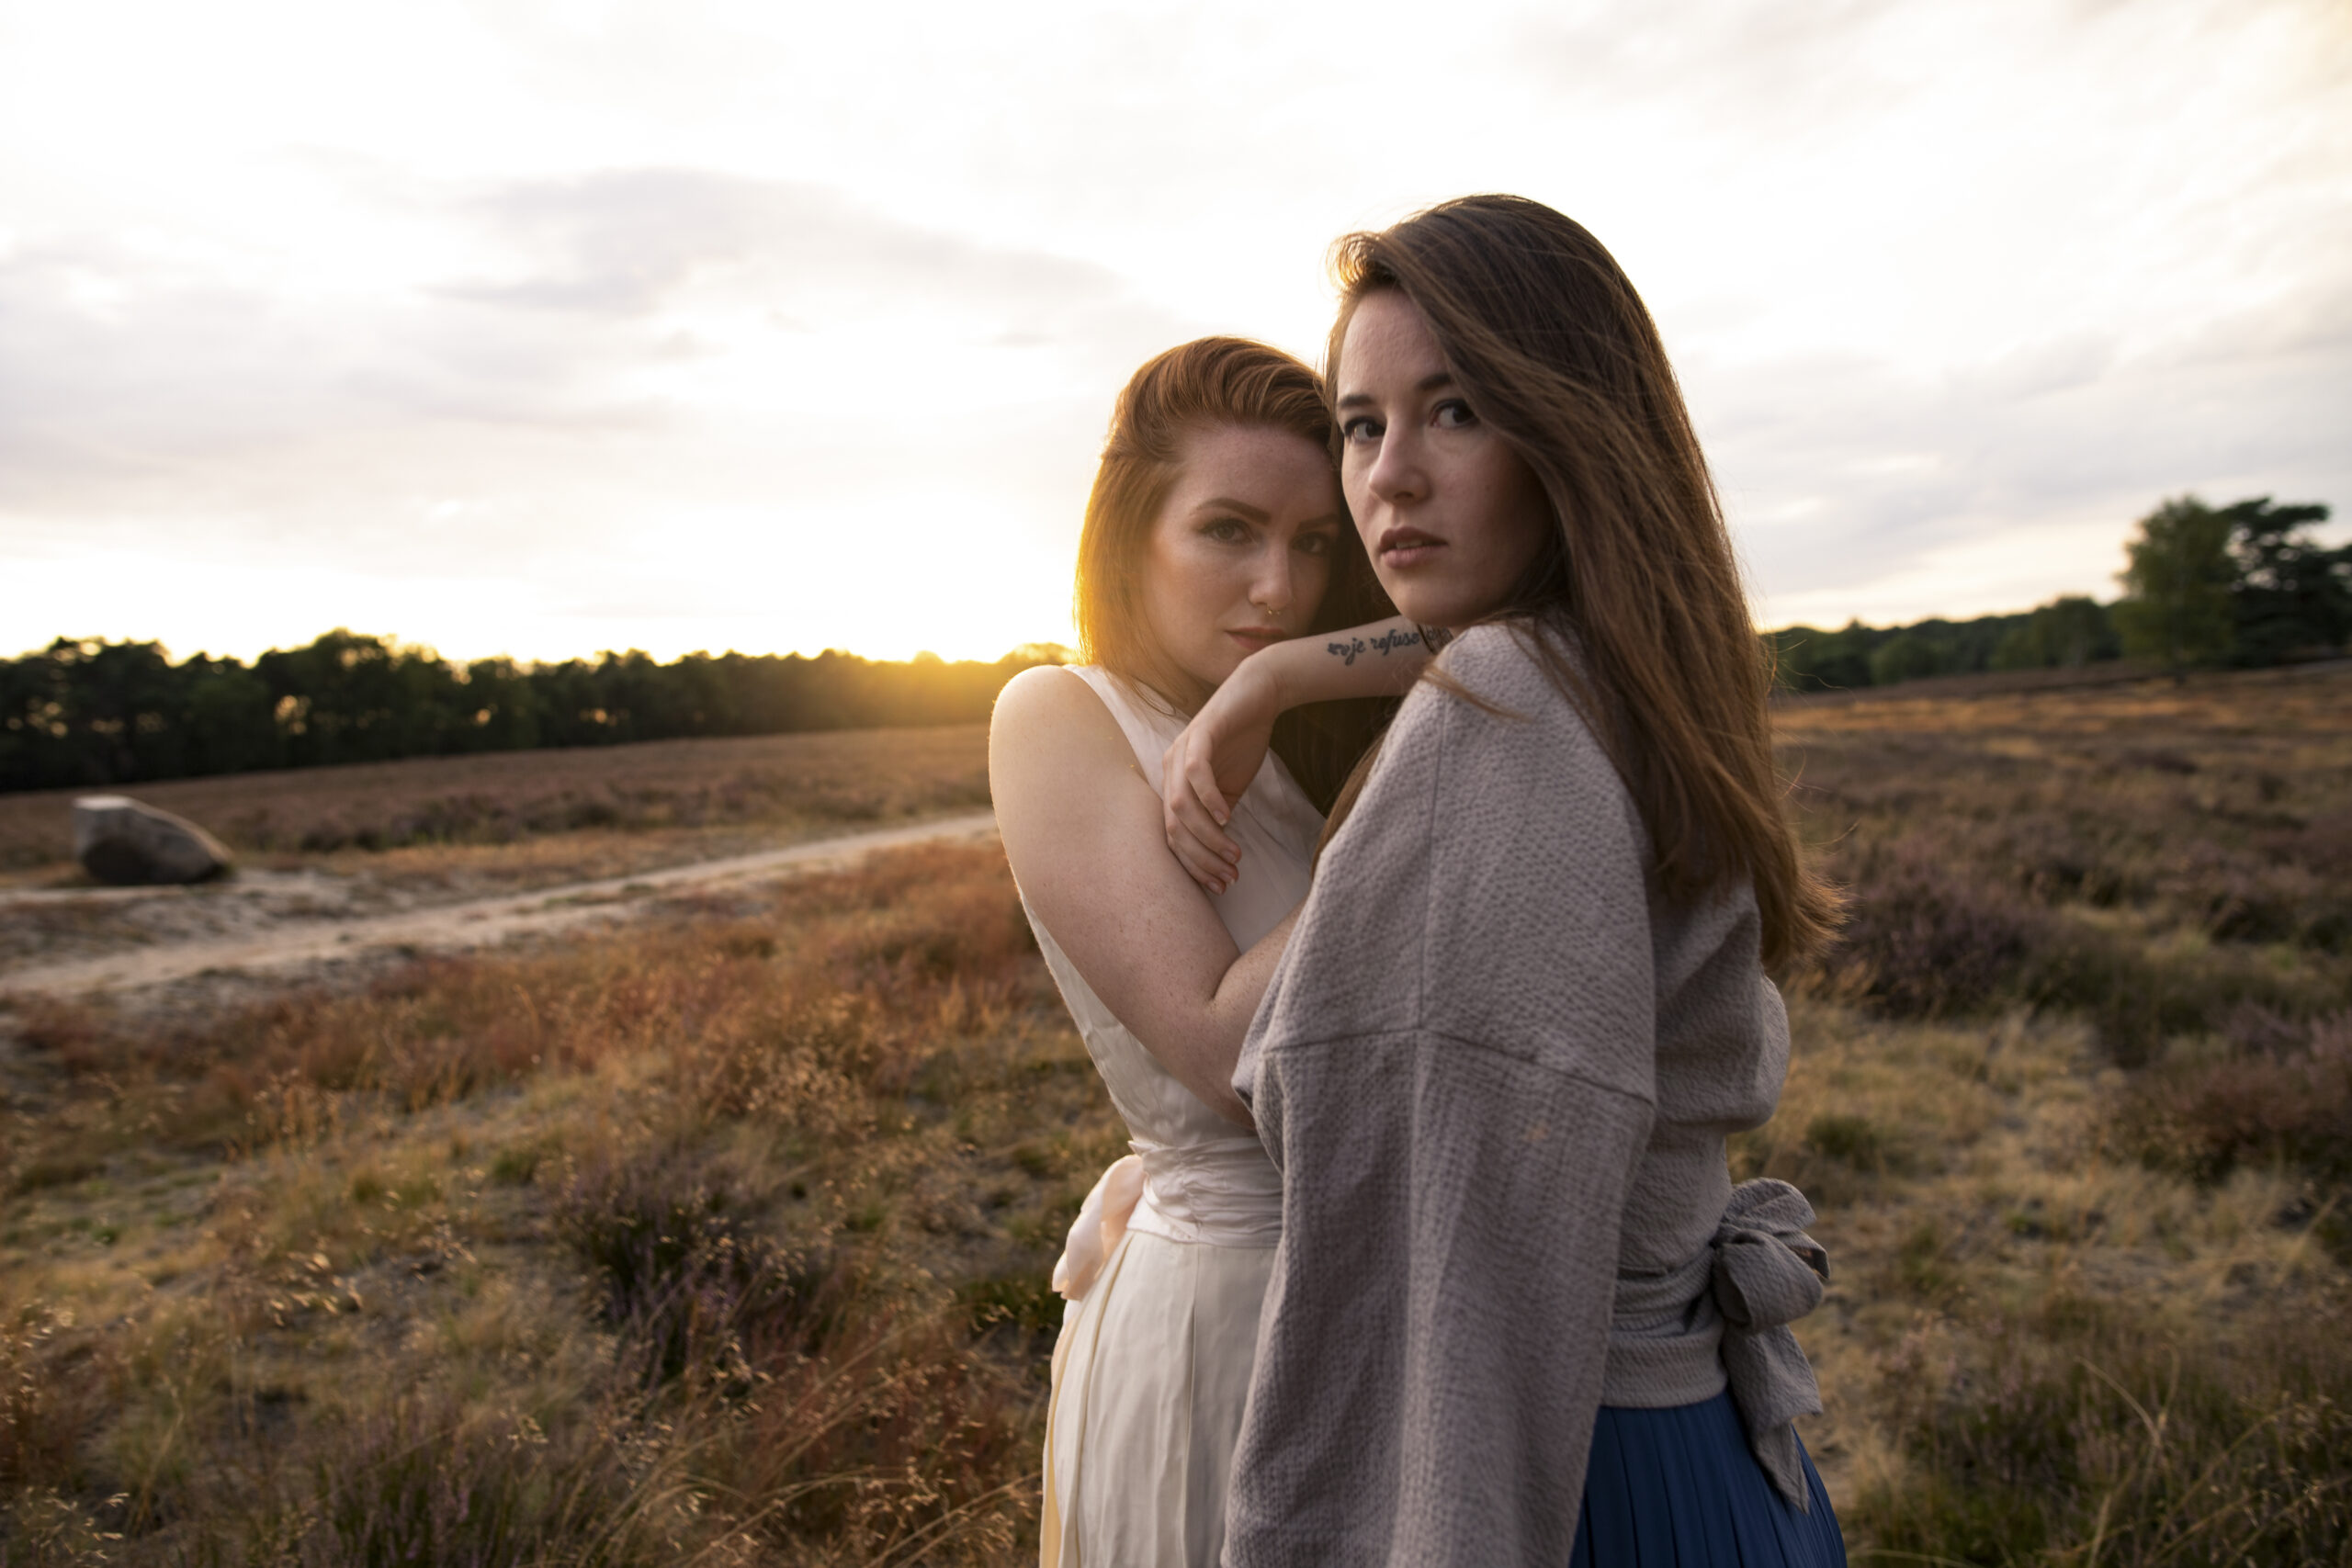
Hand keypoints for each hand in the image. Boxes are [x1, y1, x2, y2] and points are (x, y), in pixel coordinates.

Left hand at [1163, 659, 1280, 892]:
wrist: (1259, 696)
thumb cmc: (1244, 742)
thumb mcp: (1230, 789)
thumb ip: (1219, 817)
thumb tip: (1221, 855)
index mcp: (1174, 785)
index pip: (1174, 836)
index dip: (1195, 865)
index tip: (1220, 886)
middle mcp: (1169, 770)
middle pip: (1173, 827)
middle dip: (1201, 858)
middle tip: (1228, 877)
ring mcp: (1181, 751)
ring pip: (1181, 805)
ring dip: (1207, 835)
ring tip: (1233, 854)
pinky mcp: (1200, 734)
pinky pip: (1196, 772)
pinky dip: (1209, 799)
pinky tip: (1228, 817)